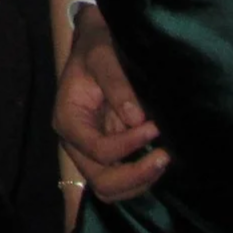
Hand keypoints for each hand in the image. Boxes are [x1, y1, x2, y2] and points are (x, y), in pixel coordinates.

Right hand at [55, 6, 167, 202]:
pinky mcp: (110, 152)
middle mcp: (76, 142)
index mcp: (68, 118)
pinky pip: (123, 179)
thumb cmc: (96, 46)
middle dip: (135, 175)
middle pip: (101, 180)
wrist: (98, 43)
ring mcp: (92, 150)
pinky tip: (159, 157)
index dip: (127, 145)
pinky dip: (142, 177)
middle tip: (164, 156)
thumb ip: (116, 83)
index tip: (152, 126)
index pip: (96, 149)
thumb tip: (136, 118)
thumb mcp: (102, 55)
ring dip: (140, 182)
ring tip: (164, 159)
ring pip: (111, 188)